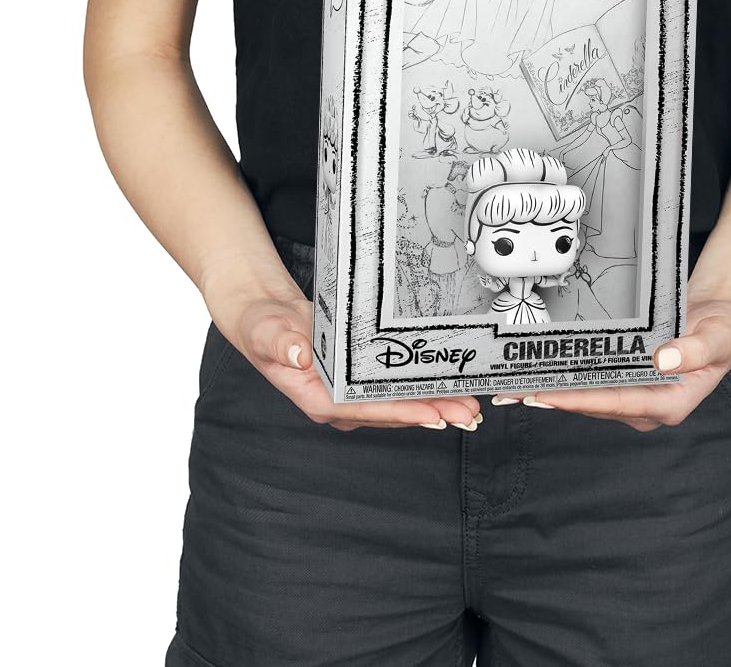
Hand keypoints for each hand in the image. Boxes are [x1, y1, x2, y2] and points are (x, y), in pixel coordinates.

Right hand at [213, 285, 480, 431]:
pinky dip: (422, 388)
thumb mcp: (265, 329)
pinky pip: (394, 388)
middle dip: (430, 412)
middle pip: (389, 412)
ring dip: (433, 403)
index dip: (400, 413)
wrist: (264, 317)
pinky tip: (447, 388)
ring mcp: (350, 392)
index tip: (432, 413)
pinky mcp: (360, 379)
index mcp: (315, 397)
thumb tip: (299, 353)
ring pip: (397, 403)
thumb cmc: (262, 327)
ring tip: (469, 404)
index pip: (364, 409)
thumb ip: (279, 341)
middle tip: (468, 412)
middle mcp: (336, 401)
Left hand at [490, 297, 730, 430]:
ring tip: (511, 385)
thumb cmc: (724, 328)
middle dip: (552, 397)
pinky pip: (591, 381)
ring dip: (552, 389)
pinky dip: (564, 377)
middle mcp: (649, 404)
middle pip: (592, 403)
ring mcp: (636, 394)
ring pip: (587, 395)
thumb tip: (663, 359)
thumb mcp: (718, 335)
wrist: (722, 316)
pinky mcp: (626, 380)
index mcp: (671, 402)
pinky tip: (537, 371)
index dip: (577, 399)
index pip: (616, 402)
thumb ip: (695, 349)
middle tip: (510, 392)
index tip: (544, 395)